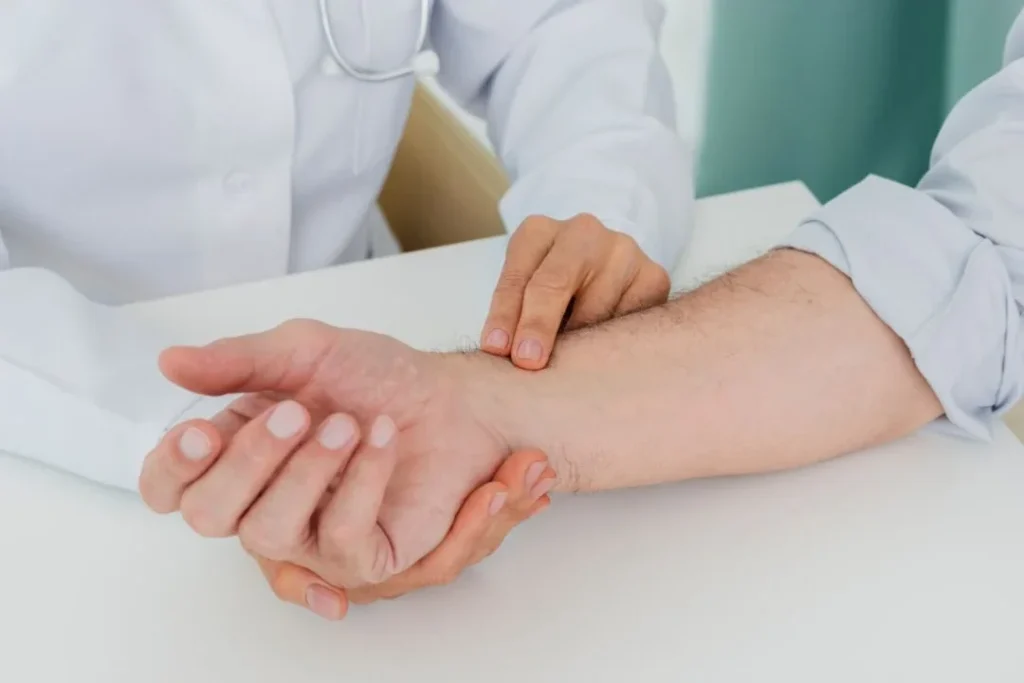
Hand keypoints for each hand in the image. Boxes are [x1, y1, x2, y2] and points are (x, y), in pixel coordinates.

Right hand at [139, 321, 553, 589]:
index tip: (201, 430)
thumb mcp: (305, 351)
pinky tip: (382, 439)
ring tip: (348, 424)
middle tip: (295, 413)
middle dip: (247, 462)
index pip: (170, 486)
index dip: (173, 467)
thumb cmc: (376, 377)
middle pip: (210, 514)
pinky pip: (341, 539)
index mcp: (236, 452)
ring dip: (307, 471)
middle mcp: (264, 502)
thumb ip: (237, 361)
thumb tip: (169, 363)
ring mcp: (311, 537)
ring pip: (269, 532)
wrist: (452, 397)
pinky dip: (361, 482)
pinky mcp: (364, 557)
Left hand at [481, 214, 670, 369]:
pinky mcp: (654, 276)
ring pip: (595, 309)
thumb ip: (515, 317)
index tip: (498, 348)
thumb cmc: (552, 291)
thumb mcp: (524, 294)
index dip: (506, 314)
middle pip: (555, 282)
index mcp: (538, 231)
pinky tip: (602, 354)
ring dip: (577, 342)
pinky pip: (629, 320)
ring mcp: (623, 250)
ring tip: (568, 366)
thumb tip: (507, 357)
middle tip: (528, 362)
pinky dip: (613, 342)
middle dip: (539, 324)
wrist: (604, 273)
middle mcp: (582, 233)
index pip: (518, 275)